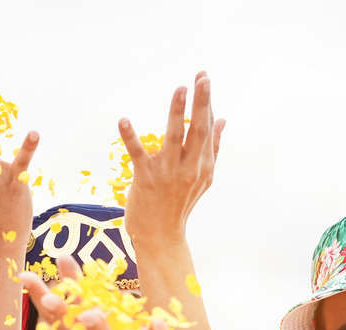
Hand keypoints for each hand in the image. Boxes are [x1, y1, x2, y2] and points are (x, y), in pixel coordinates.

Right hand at [23, 257, 176, 329]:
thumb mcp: (94, 320)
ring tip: (91, 313)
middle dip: (63, 313)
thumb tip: (61, 255)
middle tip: (51, 297)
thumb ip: (80, 290)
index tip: (24, 275)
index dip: (39, 296)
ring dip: (99, 326)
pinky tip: (159, 320)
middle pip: (75, 327)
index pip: (54, 315)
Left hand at [121, 71, 223, 244]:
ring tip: (180, 88)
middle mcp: (188, 168)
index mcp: (203, 165)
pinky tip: (123, 120)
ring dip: (176, 112)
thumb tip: (223, 119)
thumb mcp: (203, 178)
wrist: (161, 237)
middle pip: (197, 131)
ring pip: (174, 138)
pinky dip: (130, 136)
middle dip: (201, 102)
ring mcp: (167, 173)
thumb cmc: (180, 204)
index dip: (206, 102)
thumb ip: (213, 148)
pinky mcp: (146, 178)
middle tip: (202, 77)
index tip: (204, 77)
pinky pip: (137, 154)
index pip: (206, 129)